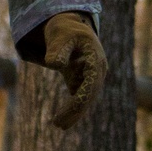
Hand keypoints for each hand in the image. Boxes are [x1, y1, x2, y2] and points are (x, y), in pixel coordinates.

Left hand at [43, 12, 106, 129]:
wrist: (69, 26)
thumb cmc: (64, 29)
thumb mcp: (59, 35)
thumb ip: (57, 49)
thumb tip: (54, 64)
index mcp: (95, 59)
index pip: (90, 84)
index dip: (79, 100)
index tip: (67, 111)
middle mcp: (97, 70)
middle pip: (90, 95)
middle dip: (76, 111)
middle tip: (58, 125)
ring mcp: (92, 75)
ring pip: (86, 98)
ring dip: (74, 113)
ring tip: (59, 125)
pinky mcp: (83, 79)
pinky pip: (80, 96)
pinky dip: (73, 108)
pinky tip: (62, 120)